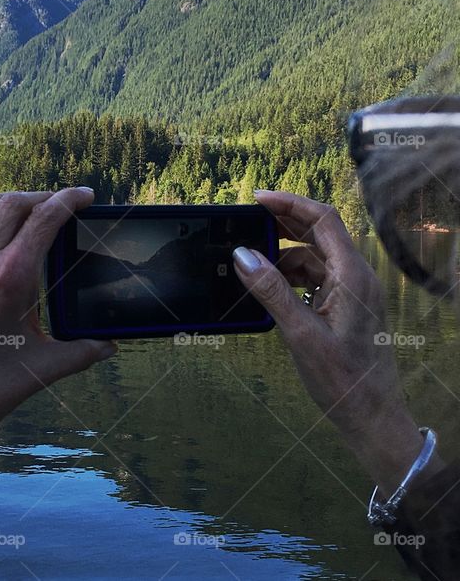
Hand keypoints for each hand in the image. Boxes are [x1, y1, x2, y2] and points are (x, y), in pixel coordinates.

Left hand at [0, 189, 115, 519]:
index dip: (69, 200)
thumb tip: (109, 346)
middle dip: (41, 198)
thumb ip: (81, 352)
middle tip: (59, 205)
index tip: (84, 196)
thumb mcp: (42, 369)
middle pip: (13, 206)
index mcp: (10, 280)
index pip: (45, 219)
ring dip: (3, 201)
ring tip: (22, 206)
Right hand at [232, 190, 438, 495]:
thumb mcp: (300, 334)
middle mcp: (356, 278)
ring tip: (250, 263)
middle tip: (245, 222)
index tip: (256, 198)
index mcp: (353, 277)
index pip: (323, 220)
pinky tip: (268, 287)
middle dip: (283, 223)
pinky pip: (314, 278)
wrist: (371, 416)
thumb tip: (243, 255)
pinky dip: (289, 276)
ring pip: (314, 256)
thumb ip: (272, 291)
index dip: (290, 204)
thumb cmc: (343, 380)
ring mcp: (352, 292)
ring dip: (282, 253)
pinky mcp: (345, 307)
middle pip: (319, 232)